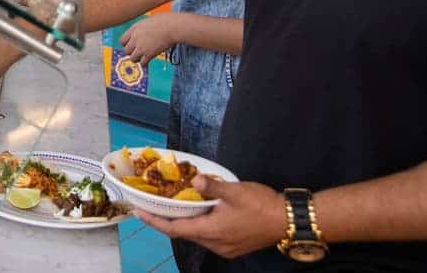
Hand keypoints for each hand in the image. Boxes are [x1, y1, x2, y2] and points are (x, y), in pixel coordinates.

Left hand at [120, 14, 181, 65]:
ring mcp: (141, 47)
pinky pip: (142, 63)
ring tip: (142, 58)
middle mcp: (135, 38)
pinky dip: (144, 63)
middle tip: (137, 52)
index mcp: (134, 29)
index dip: (126, 44)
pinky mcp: (149, 54)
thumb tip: (143, 31)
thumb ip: (142, 27)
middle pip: (126, 50)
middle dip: (131, 52)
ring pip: (132, 58)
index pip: (122, 41)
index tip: (132, 45)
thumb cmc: (164, 21)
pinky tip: (148, 61)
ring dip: (137, 59)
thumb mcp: (148, 20)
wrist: (172, 26)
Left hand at [135, 176, 286, 258]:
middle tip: (153, 206)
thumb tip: (195, 178)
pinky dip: (199, 226)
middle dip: (167, 221)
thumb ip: (212, 186)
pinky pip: (209, 237)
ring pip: (197, 235)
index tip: (138, 212)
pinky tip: (198, 213)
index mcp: (212, 231)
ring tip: (172, 207)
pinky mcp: (234, 247)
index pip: (175, 229)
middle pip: (184, 233)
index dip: (155, 222)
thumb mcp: (235, 190)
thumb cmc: (262, 204)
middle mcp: (216, 244)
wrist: (288, 220)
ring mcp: (226, 248)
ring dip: (184, 223)